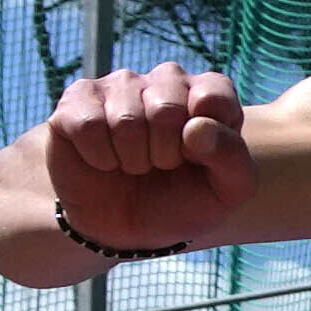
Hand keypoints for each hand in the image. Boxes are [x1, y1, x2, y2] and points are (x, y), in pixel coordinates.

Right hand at [40, 63, 251, 253]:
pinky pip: (89, 125)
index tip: (196, 159)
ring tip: (133, 165)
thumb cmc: (180, 204)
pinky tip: (104, 161)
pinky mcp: (78, 101)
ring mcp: (119, 86)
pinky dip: (99, 158)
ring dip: (132, 160)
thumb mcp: (225, 193)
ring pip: (126, 120)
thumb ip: (231, 158)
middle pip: (167, 108)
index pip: (214, 94)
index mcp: (207, 94)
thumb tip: (196, 127)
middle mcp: (165, 80)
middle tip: (161, 166)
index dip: (205, 139)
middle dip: (165, 155)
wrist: (125, 230)